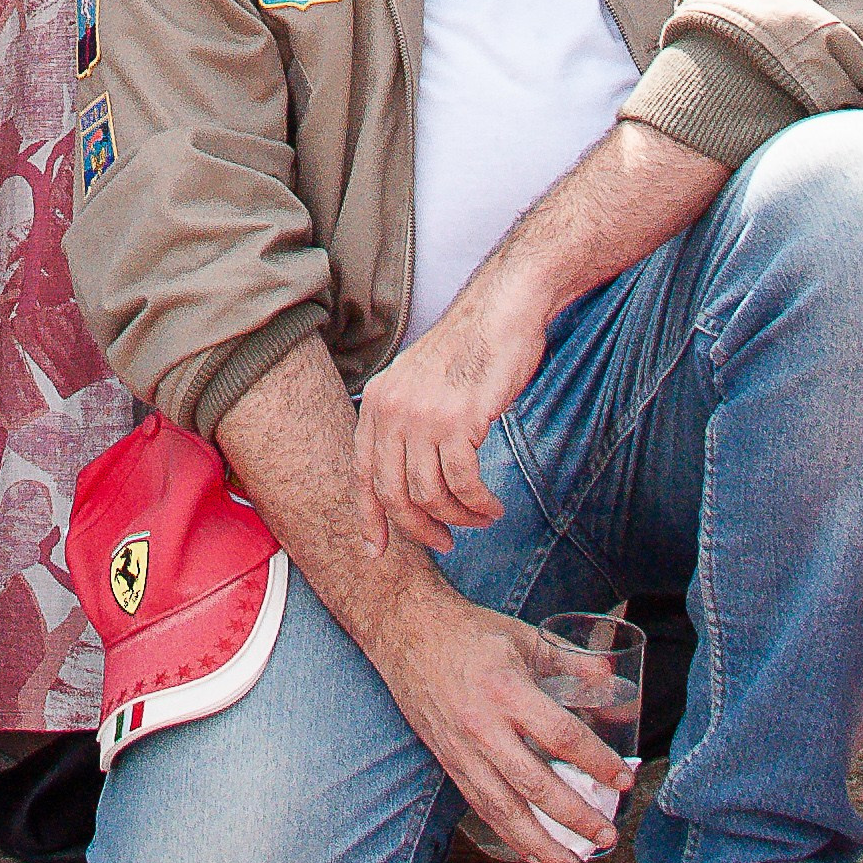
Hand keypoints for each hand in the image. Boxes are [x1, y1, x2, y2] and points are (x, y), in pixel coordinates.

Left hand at [355, 275, 547, 555]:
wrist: (501, 311)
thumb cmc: (468, 349)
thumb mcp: (418, 382)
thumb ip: (404, 422)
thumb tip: (405, 478)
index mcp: (378, 401)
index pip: (362, 473)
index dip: (368, 518)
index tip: (376, 552)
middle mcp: (392, 408)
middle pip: (393, 494)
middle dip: (419, 530)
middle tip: (445, 542)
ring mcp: (423, 414)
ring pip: (429, 495)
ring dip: (458, 518)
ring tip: (480, 517)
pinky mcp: (459, 420)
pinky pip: (463, 484)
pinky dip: (479, 504)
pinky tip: (492, 506)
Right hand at [366, 583, 632, 862]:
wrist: (406, 629)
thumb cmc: (468, 631)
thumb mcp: (522, 636)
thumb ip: (567, 659)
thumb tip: (610, 677)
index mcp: (507, 689)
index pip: (561, 735)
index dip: (597, 762)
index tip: (623, 780)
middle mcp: (484, 726)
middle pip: (536, 783)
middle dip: (575, 816)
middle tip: (607, 834)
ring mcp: (463, 749)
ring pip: (505, 809)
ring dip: (541, 843)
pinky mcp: (448, 761)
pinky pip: (481, 807)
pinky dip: (508, 835)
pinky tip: (531, 853)